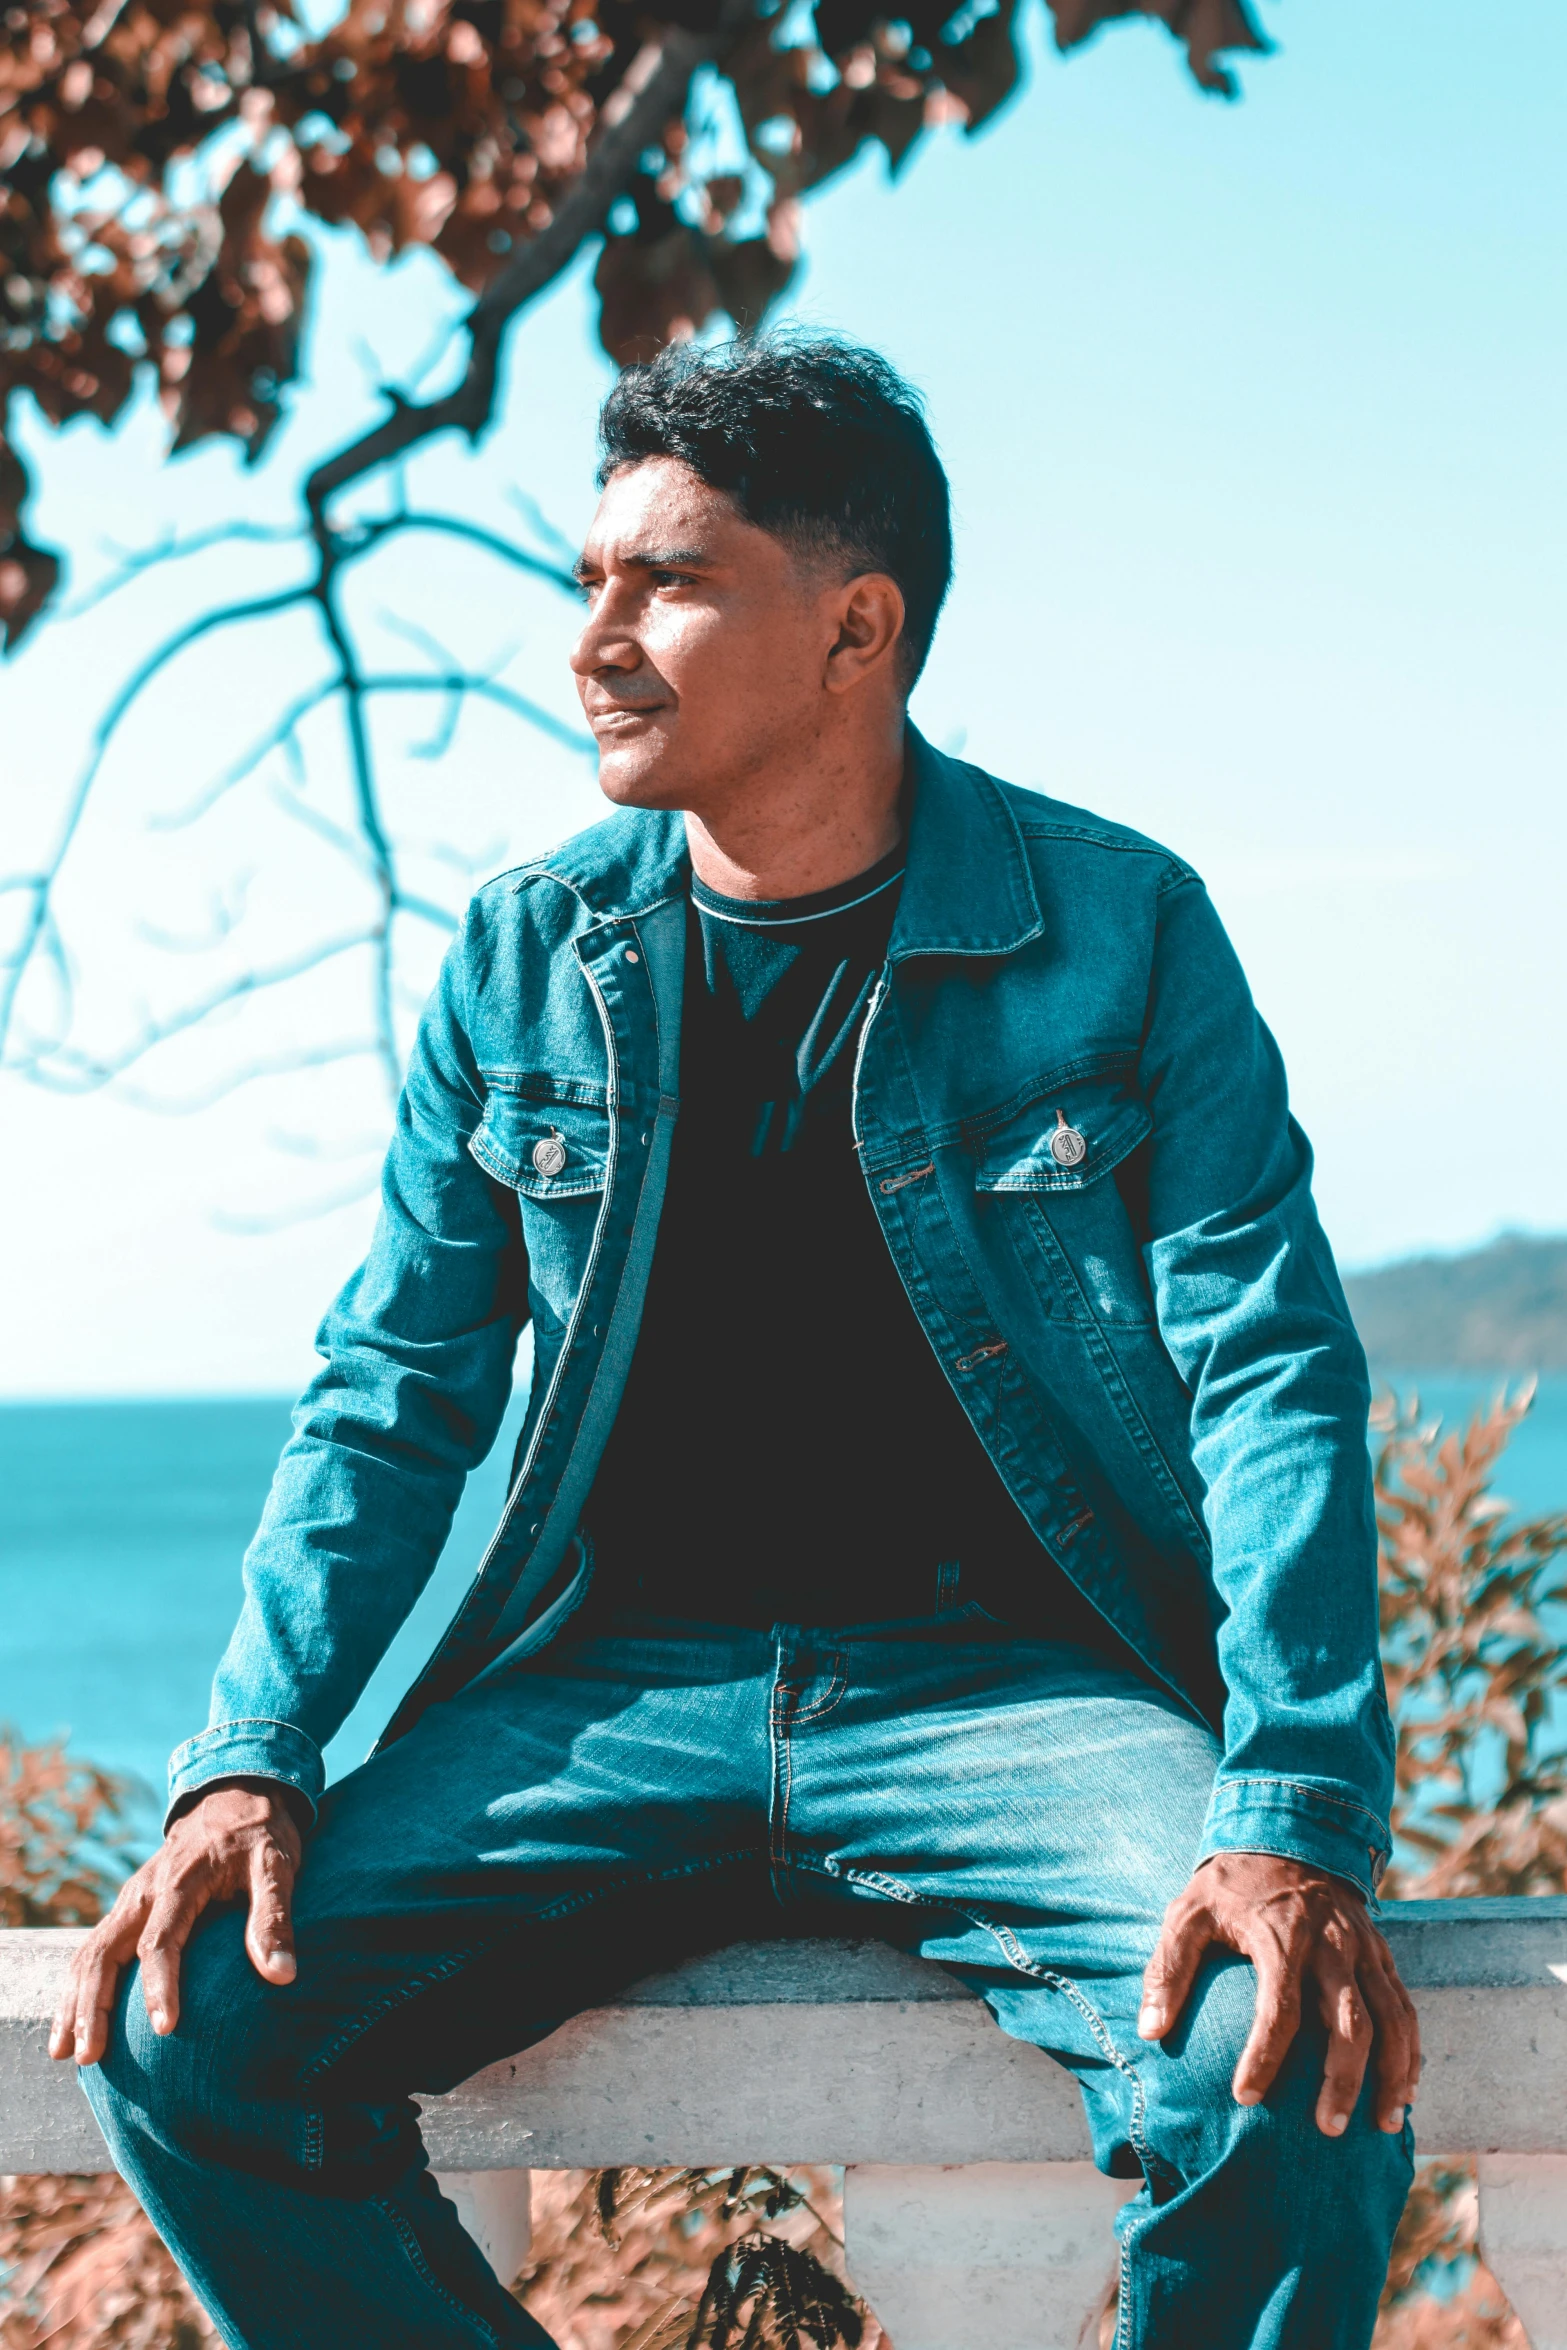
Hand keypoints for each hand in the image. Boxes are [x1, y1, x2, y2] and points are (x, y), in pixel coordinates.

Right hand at [49, 1779, 301, 2065]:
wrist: (233, 1792)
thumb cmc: (259, 1832)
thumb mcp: (276, 1863)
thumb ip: (275, 1916)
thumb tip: (282, 1974)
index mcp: (181, 1881)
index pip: (160, 1941)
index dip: (160, 1986)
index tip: (163, 2028)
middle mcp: (145, 1892)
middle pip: (103, 1953)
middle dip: (92, 2006)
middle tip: (89, 2055)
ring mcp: (131, 1899)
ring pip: (89, 1953)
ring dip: (73, 2001)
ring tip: (62, 2051)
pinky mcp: (129, 1907)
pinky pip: (93, 1948)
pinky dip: (77, 1985)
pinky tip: (73, 2022)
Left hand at [1136, 1852, 1419, 2137]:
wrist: (1288, 1835)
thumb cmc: (1230, 1886)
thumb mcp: (1189, 1912)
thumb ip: (1168, 1968)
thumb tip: (1150, 2031)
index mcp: (1281, 1935)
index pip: (1279, 2008)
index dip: (1263, 2056)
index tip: (1245, 2098)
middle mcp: (1331, 1945)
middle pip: (1350, 2022)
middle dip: (1343, 2080)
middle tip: (1328, 2129)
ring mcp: (1363, 1950)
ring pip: (1392, 2019)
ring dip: (1393, 2074)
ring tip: (1384, 2124)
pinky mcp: (1382, 1955)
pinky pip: (1406, 2008)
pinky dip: (1412, 2051)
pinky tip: (1407, 2091)